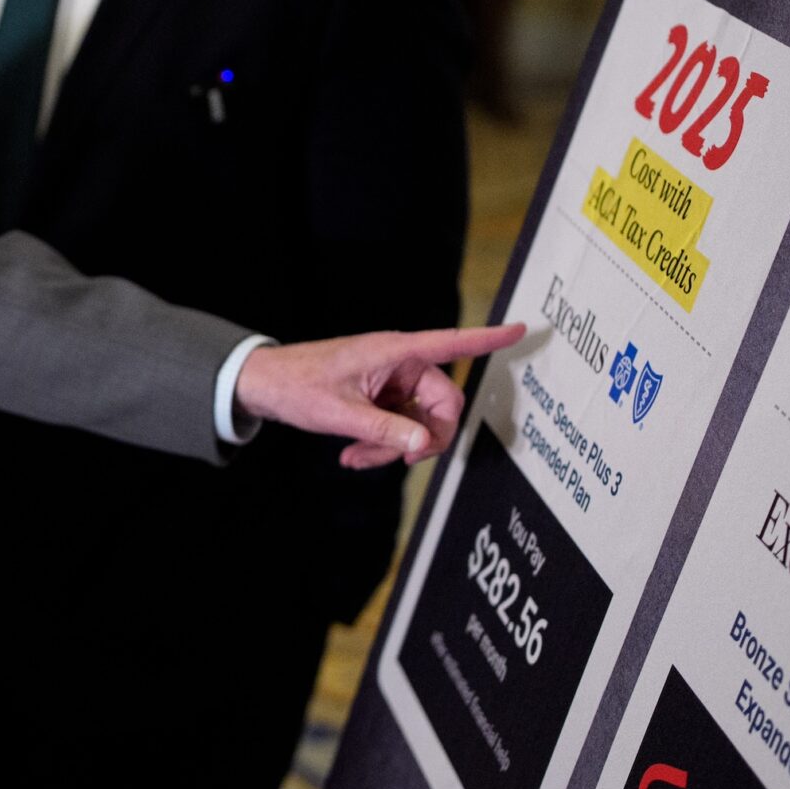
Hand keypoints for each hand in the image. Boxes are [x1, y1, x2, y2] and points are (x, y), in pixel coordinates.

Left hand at [235, 323, 525, 469]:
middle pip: (443, 405)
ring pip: (421, 424)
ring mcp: (394, 384)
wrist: (266, 386)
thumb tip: (424, 443)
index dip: (489, 338)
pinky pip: (401, 428)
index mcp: (395, 352)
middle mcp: (401, 365)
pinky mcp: (384, 400)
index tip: (523, 328)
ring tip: (357, 457)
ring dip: (395, 447)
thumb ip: (385, 429)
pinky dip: (383, 446)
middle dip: (423, 438)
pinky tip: (354, 455)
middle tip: (401, 460)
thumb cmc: (298, 386)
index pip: (452, 343)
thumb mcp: (340, 413)